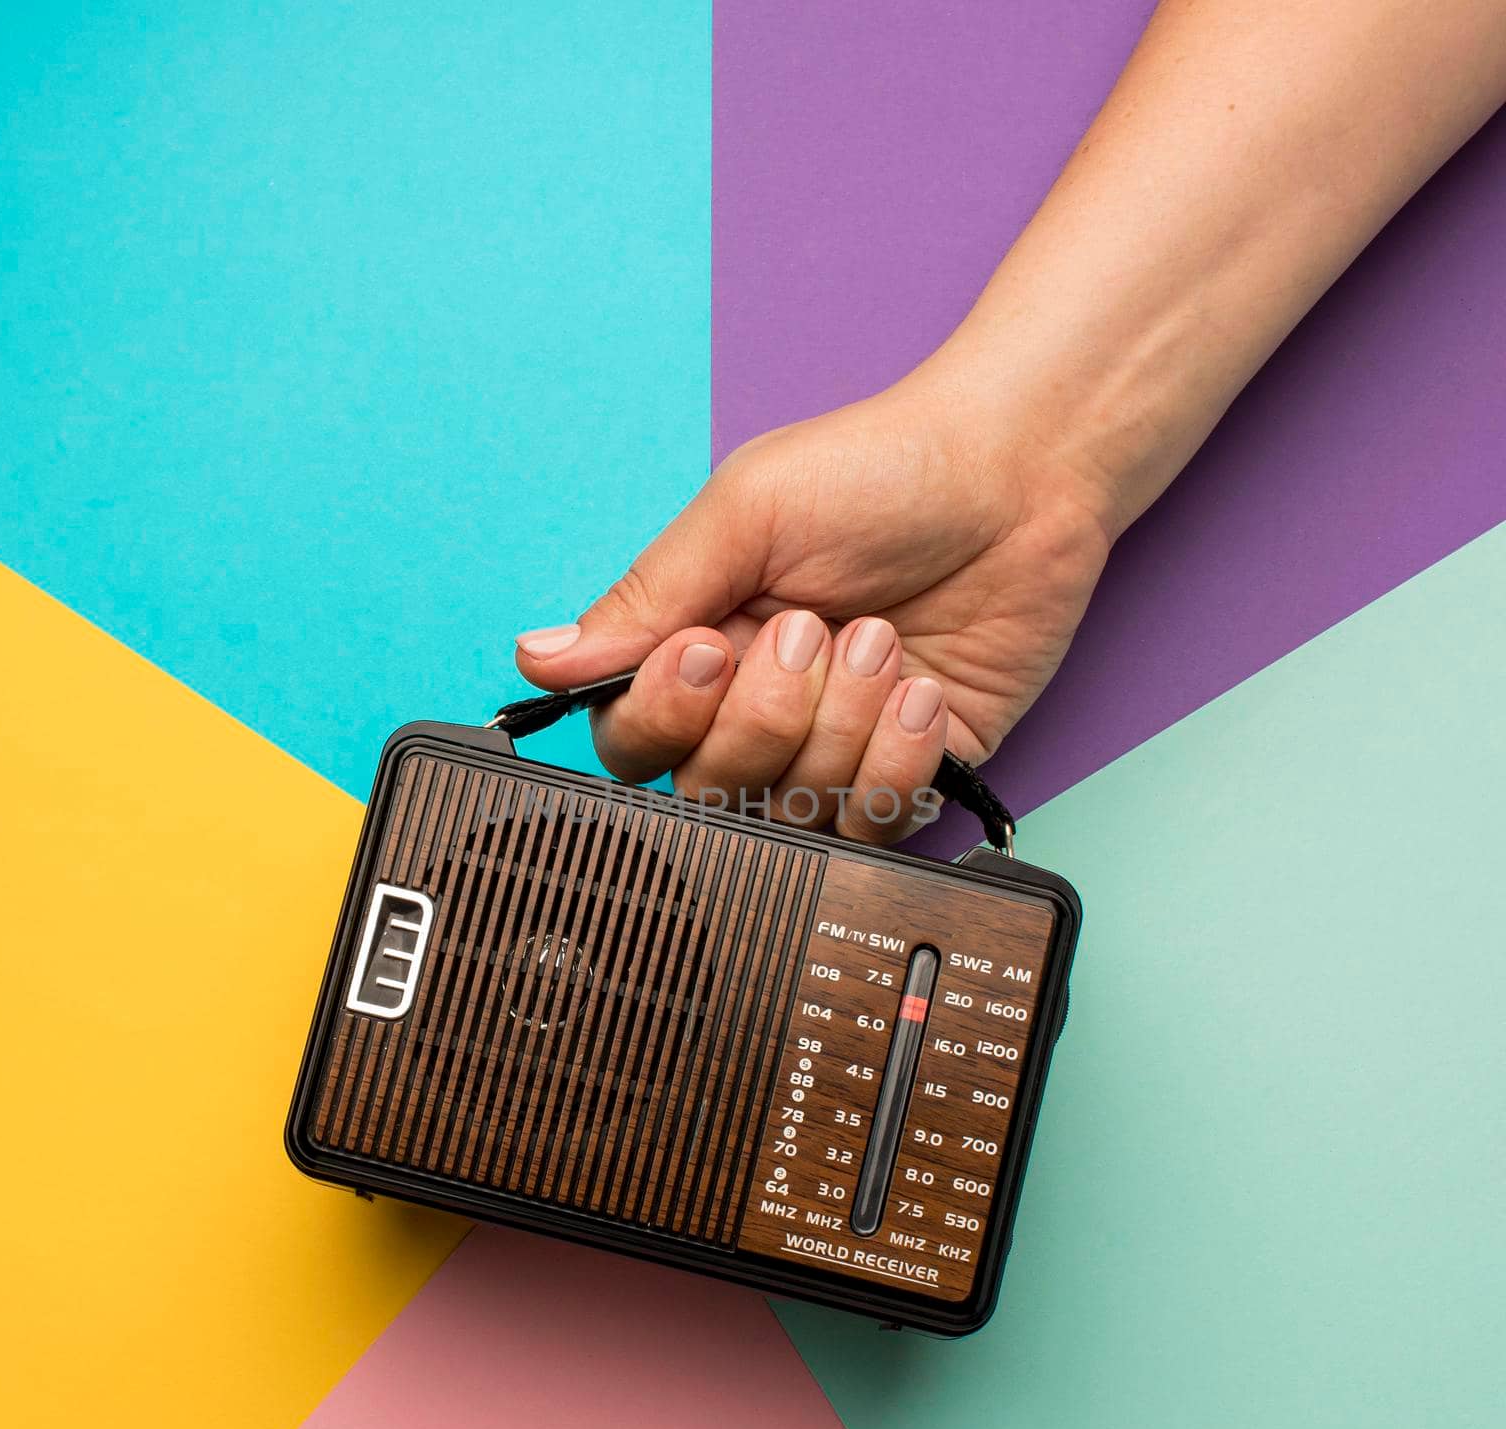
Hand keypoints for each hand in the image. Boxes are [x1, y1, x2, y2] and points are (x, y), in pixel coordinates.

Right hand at [513, 378, 1110, 841]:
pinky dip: (898, 761)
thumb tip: (540, 657)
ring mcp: (833, 748)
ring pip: (794, 812)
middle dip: (769, 715)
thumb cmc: (881, 472)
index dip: (667, 715)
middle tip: (818, 629)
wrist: (1020, 476)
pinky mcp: (909, 773)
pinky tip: (922, 692)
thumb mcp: (746, 512)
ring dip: (843, 725)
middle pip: (712, 790)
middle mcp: (758, 709)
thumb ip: (648, 595)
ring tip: (885, 641)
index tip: (714, 645)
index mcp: (701, 645)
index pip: (634, 738)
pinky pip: (875, 824)